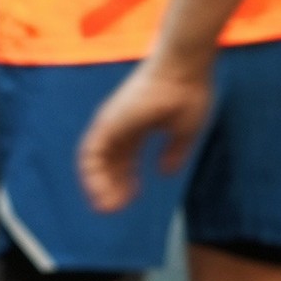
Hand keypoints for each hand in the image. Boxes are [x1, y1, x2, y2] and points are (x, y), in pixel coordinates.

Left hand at [76, 54, 212, 211]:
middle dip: (111, 187)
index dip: (126, 181)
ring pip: (95, 160)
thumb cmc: (189, 93)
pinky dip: (92, 175)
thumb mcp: (184, 132)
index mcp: (138, 126)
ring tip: (106, 208)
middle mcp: (120, 124)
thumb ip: (173, 153)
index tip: (131, 199)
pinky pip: (90, 153)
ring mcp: (111, 122)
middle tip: (114, 210)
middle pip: (108, 162)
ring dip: (98, 185)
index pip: (125, 158)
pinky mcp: (107, 122)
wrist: (185, 70)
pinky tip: (101, 193)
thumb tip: (165, 173)